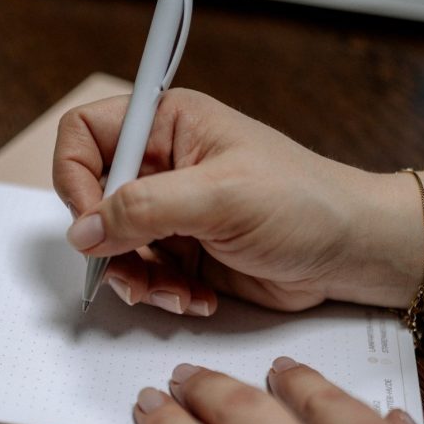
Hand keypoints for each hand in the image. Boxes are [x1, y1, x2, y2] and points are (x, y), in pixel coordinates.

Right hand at [53, 89, 421, 315]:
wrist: (348, 252)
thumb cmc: (303, 202)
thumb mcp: (220, 197)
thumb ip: (143, 208)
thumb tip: (83, 229)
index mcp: (168, 126)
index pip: (86, 135)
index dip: (74, 177)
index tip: (91, 221)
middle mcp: (164, 166)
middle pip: (94, 201)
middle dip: (110, 245)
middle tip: (133, 272)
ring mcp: (172, 213)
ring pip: (115, 247)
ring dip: (138, 279)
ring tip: (175, 292)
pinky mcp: (184, 252)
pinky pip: (145, 275)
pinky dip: (162, 293)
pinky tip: (197, 297)